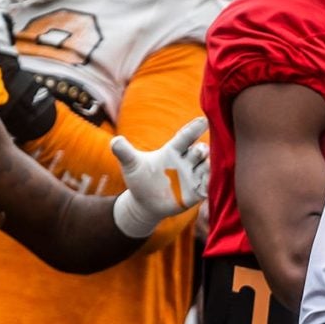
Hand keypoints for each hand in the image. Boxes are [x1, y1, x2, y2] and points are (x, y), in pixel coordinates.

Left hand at [111, 117, 211, 234]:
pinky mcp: (196, 192)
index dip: (194, 129)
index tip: (203, 120)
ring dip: (208, 167)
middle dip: (201, 150)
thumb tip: (114, 141)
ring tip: (206, 168)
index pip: (185, 137)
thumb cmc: (139, 179)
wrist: (144, 203)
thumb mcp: (131, 164)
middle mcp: (186, 162)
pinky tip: (208, 184)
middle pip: (199, 151)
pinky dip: (209, 184)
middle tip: (200, 150)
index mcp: (173, 151)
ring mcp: (193, 177)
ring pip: (207, 168)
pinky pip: (207, 186)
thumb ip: (124, 152)